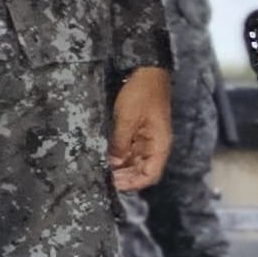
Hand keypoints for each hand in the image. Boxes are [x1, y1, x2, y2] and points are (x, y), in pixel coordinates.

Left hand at [111, 66, 171, 192]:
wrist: (145, 71)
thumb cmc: (141, 93)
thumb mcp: (127, 118)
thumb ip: (120, 142)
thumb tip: (112, 163)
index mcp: (159, 145)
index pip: (150, 175)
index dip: (133, 183)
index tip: (114, 185)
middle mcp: (153, 145)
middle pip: (140, 171)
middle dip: (123, 178)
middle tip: (101, 179)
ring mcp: (144, 138)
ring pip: (132, 161)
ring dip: (118, 168)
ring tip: (99, 170)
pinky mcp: (135, 131)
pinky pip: (127, 149)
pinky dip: (116, 156)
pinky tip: (102, 157)